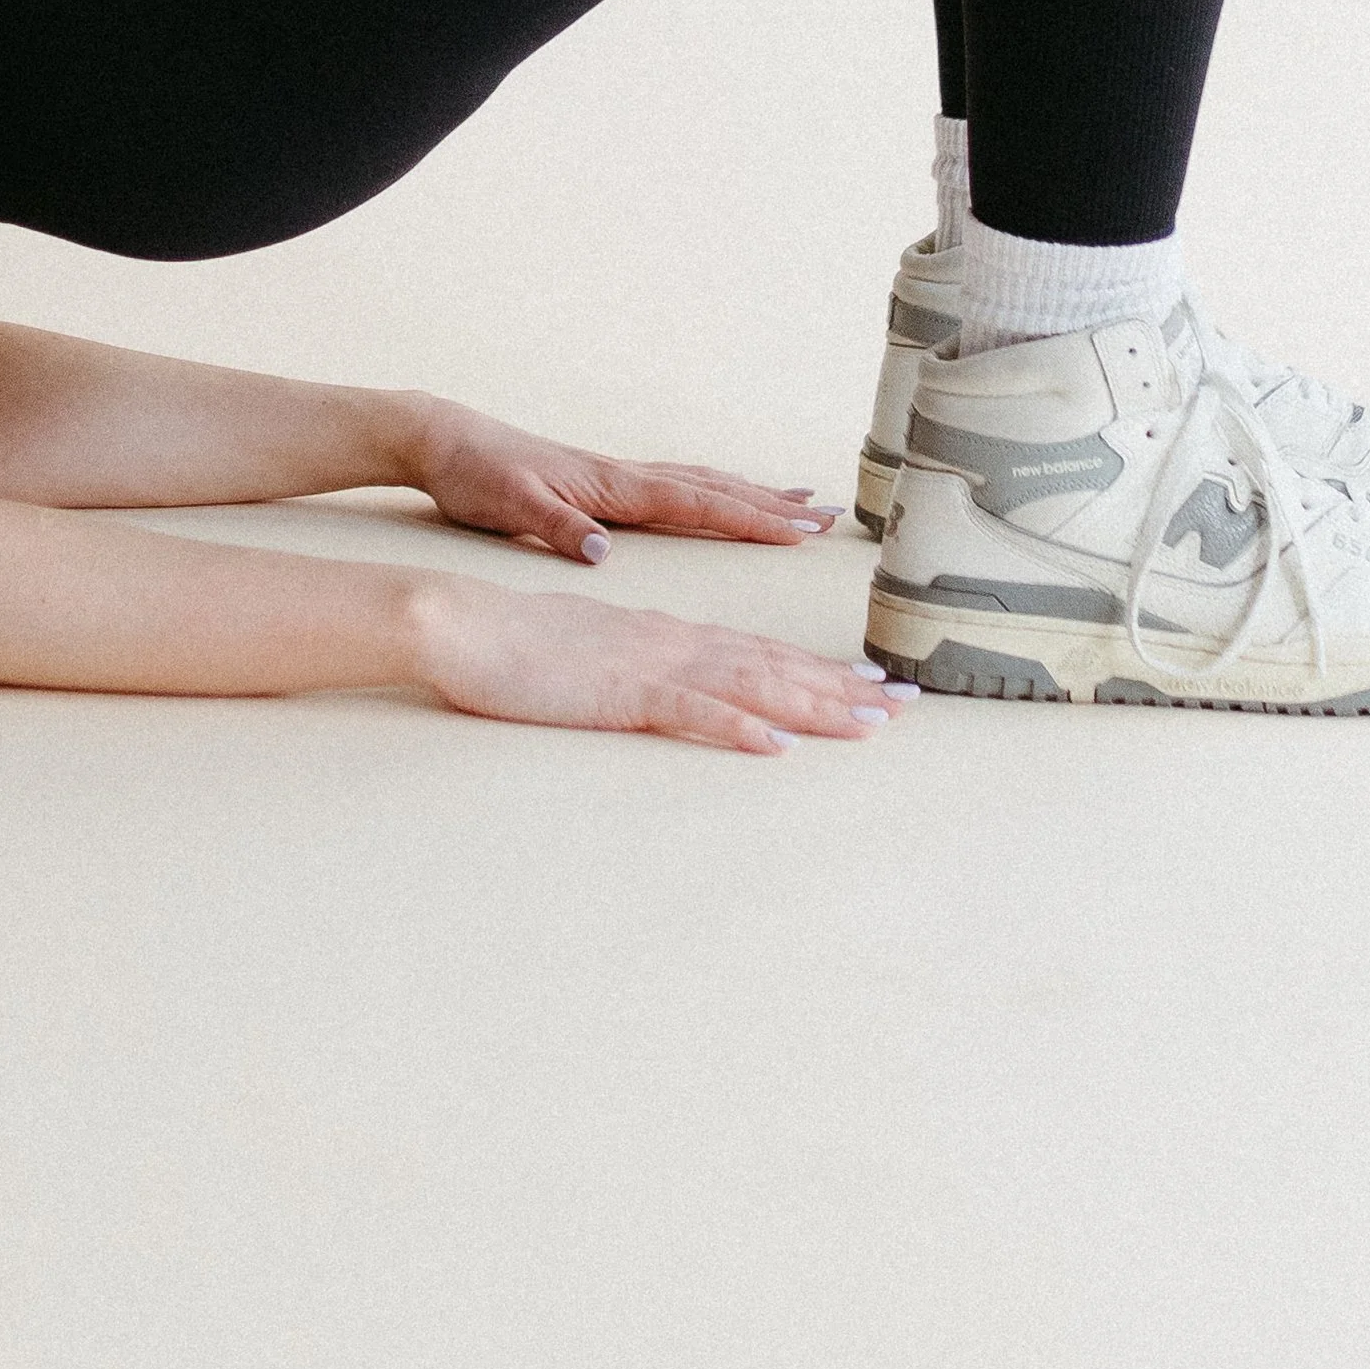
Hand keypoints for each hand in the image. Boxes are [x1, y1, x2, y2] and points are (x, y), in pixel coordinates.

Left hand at [404, 396, 839, 562]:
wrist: (443, 440)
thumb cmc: (474, 474)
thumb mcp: (507, 506)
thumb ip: (556, 527)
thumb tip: (601, 551)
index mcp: (610, 486)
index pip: (695, 504)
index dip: (750, 518)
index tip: (800, 530)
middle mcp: (622, 476)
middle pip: (712, 489)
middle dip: (771, 506)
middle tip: (827, 517)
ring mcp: (614, 476)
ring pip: (699, 483)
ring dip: (751, 493)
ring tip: (798, 501)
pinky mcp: (600, 482)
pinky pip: (675, 485)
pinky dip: (711, 490)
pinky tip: (721, 497)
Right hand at [413, 577, 907, 750]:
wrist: (462, 623)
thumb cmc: (515, 644)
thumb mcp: (591, 655)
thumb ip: (639, 668)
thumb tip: (679, 686)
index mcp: (665, 634)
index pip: (758, 652)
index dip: (821, 671)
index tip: (876, 687)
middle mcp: (671, 641)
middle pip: (772, 665)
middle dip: (843, 687)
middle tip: (907, 705)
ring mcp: (649, 664)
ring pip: (749, 684)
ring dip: (814, 704)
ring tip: (870, 722)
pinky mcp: (619, 691)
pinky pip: (689, 710)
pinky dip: (736, 727)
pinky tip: (774, 746)